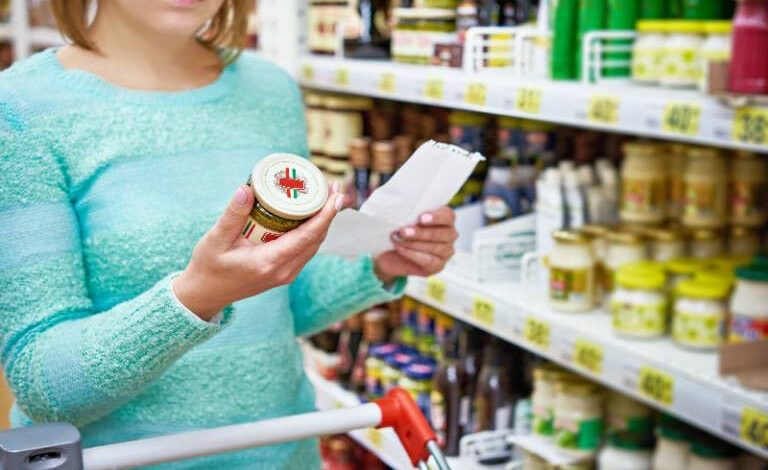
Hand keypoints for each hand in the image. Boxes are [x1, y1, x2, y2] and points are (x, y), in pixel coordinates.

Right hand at [172, 183, 343, 320]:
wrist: (206, 294)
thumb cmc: (208, 267)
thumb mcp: (215, 239)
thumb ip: (232, 215)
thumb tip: (247, 188)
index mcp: (270, 262)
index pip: (308, 236)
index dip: (326, 214)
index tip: (336, 194)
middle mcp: (284, 270)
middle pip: (317, 238)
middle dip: (329, 211)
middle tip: (332, 185)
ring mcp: (286, 274)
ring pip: (314, 244)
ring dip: (323, 220)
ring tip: (327, 194)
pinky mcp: (284, 272)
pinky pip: (306, 248)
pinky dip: (313, 230)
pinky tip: (312, 213)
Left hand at [374, 207, 457, 282]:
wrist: (391, 253)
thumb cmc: (401, 231)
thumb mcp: (404, 220)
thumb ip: (410, 216)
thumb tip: (405, 214)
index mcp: (445, 218)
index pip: (448, 216)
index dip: (436, 217)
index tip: (420, 218)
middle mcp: (450, 234)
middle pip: (442, 233)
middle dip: (421, 232)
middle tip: (403, 231)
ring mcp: (446, 251)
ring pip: (436, 248)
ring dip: (415, 243)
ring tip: (399, 240)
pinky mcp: (439, 266)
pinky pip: (429, 261)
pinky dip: (413, 254)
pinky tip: (402, 249)